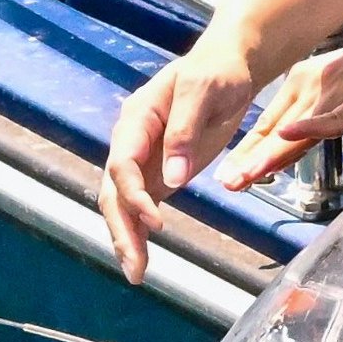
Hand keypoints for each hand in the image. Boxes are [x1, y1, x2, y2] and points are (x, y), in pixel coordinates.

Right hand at [98, 46, 258, 283]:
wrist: (227, 67)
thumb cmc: (216, 72)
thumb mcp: (203, 91)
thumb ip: (185, 132)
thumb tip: (172, 179)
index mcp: (137, 119)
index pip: (122, 162)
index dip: (133, 194)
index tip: (156, 220)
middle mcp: (131, 142)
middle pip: (115, 191)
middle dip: (122, 229)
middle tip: (135, 266)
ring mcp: (143, 161)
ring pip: (123, 204)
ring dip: (127, 238)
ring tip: (137, 274)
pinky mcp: (158, 174)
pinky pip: (141, 207)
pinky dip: (140, 233)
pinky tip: (143, 259)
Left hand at [221, 10, 342, 188]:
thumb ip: (321, 114)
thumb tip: (297, 137)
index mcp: (305, 83)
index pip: (270, 125)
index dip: (248, 153)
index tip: (229, 176)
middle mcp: (313, 87)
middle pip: (276, 132)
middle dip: (250, 161)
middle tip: (227, 184)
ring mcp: (337, 93)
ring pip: (297, 130)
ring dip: (269, 155)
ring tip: (244, 176)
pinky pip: (333, 117)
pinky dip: (310, 127)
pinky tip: (289, 137)